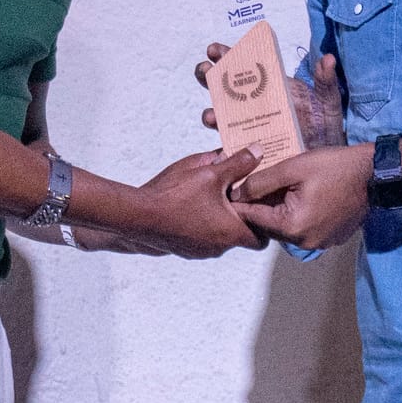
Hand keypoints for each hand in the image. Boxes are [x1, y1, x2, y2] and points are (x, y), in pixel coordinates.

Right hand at [132, 148, 266, 257]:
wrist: (137, 217)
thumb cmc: (174, 196)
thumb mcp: (209, 172)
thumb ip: (237, 163)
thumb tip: (258, 152)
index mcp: (231, 232)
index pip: (263, 238)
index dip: (264, 221)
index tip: (261, 204)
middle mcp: (218, 247)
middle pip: (241, 234)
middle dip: (241, 214)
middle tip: (237, 192)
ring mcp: (200, 251)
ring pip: (220, 234)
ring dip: (220, 217)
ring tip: (212, 193)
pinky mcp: (185, 249)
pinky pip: (202, 236)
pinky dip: (203, 222)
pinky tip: (193, 203)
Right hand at [197, 46, 345, 149]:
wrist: (325, 153)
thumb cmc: (324, 121)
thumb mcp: (326, 99)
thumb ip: (325, 80)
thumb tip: (328, 59)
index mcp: (265, 85)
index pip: (240, 65)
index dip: (224, 54)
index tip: (214, 50)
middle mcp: (250, 104)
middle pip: (220, 87)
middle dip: (207, 76)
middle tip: (205, 71)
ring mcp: (246, 126)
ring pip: (219, 117)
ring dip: (211, 115)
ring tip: (212, 116)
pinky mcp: (246, 150)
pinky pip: (229, 149)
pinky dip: (221, 150)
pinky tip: (220, 151)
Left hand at [227, 141, 374, 249]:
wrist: (374, 174)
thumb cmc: (335, 167)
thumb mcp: (293, 168)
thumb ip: (260, 182)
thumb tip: (236, 193)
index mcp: (292, 226)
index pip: (254, 218)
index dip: (240, 203)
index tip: (229, 191)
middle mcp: (304, 242)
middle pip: (269, 225)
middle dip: (260, 206)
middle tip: (253, 185)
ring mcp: (319, 243)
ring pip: (286, 228)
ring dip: (279, 211)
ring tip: (278, 188)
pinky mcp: (330, 238)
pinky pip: (304, 229)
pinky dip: (297, 215)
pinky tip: (300, 196)